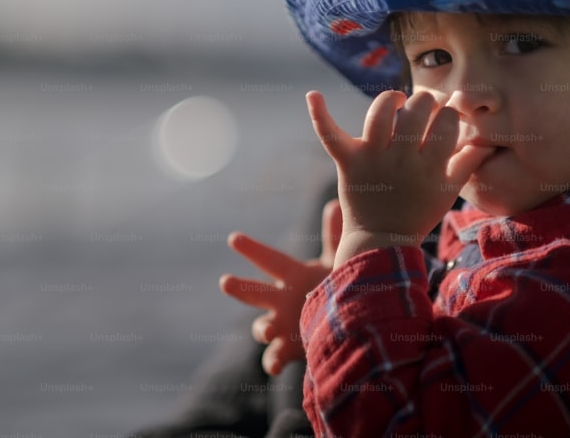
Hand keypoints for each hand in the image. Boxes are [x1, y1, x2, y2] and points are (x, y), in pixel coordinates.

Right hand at [219, 199, 342, 375]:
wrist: (344, 324)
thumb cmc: (334, 287)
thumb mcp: (335, 262)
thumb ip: (333, 236)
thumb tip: (336, 203)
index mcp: (291, 276)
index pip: (269, 259)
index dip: (252, 249)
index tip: (234, 237)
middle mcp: (280, 300)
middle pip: (254, 293)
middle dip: (240, 287)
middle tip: (225, 281)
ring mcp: (281, 326)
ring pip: (261, 327)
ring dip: (261, 328)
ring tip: (266, 330)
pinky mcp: (288, 350)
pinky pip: (273, 358)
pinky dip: (271, 361)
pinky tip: (273, 366)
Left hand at [306, 90, 488, 265]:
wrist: (380, 241)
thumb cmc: (418, 213)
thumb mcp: (449, 192)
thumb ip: (467, 162)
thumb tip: (485, 138)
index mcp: (430, 167)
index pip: (447, 122)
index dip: (449, 113)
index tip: (446, 117)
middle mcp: (402, 160)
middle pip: (417, 110)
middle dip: (426, 101)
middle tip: (425, 108)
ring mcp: (372, 159)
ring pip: (382, 112)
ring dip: (392, 98)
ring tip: (397, 100)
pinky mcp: (348, 162)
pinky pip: (330, 134)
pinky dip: (320, 113)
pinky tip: (313, 94)